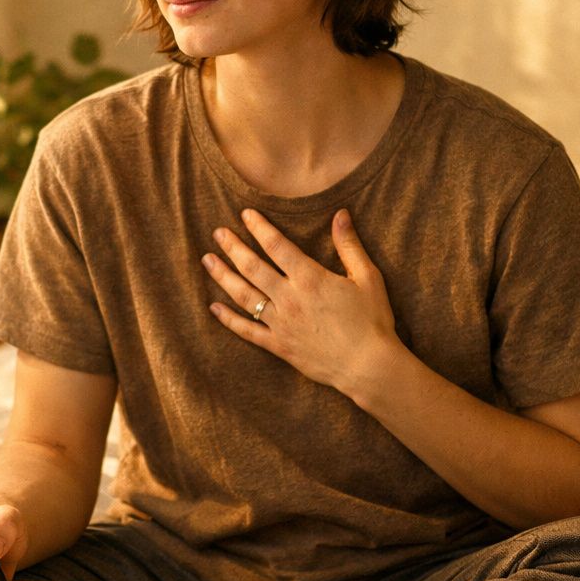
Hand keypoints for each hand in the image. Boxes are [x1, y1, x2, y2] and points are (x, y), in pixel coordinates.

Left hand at [202, 208, 400, 396]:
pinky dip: (228, 319)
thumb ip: (349, 245)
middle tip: (217, 233)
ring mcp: (280, 323)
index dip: (259, 228)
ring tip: (207, 260)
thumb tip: (340, 214)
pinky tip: (213, 308)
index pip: (276, 246)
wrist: (368, 366)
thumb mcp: (367, 278)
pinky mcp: (278, 346)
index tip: (245, 214)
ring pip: (243, 296)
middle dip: (233, 247)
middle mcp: (289, 298)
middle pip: (252, 267)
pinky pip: (247, 331)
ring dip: (223, 276)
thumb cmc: (372, 321)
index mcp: (310, 278)